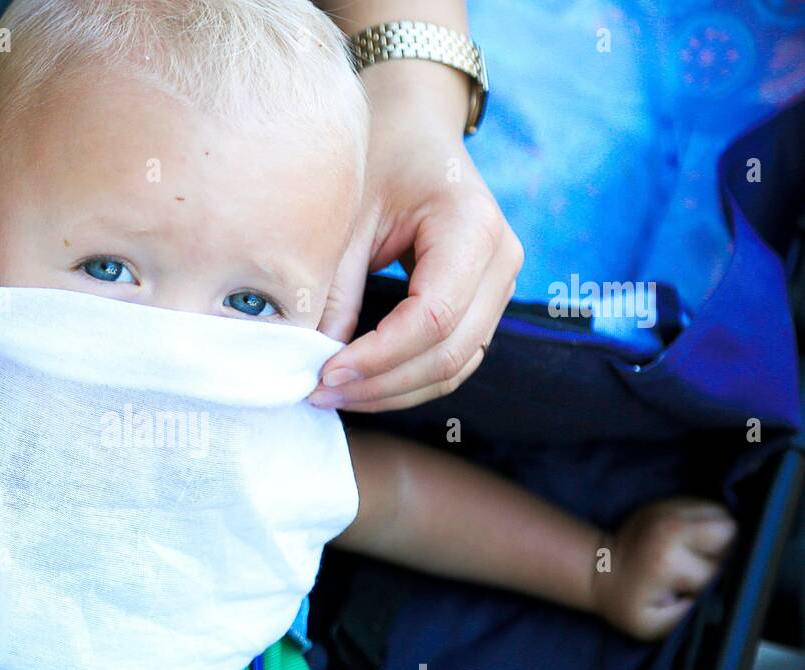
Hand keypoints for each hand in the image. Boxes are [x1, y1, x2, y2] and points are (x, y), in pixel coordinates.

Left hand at [312, 66, 522, 412]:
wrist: (415, 126)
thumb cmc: (380, 156)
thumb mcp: (348, 212)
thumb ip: (336, 287)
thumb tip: (317, 358)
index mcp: (472, 225)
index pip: (434, 317)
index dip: (380, 357)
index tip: (325, 373)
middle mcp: (501, 259)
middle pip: (450, 352)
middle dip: (383, 384)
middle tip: (320, 394)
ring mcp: (500, 283)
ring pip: (455, 365)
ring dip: (394, 390)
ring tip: (335, 394)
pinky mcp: (484, 300)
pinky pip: (453, 357)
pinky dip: (408, 379)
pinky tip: (361, 382)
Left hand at [591, 499, 736, 640]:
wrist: (598, 568)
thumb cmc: (625, 601)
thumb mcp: (653, 625)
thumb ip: (689, 617)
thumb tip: (719, 600)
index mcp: (667, 561)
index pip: (720, 570)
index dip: (720, 583)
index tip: (702, 589)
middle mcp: (671, 529)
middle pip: (730, 532)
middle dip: (730, 552)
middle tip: (710, 567)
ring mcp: (669, 510)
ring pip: (724, 515)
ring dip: (725, 535)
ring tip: (706, 554)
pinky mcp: (670, 502)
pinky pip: (711, 507)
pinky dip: (714, 523)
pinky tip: (700, 541)